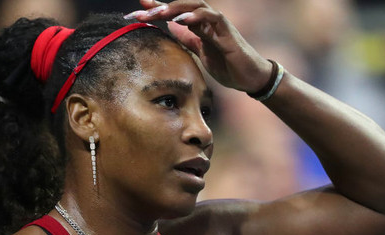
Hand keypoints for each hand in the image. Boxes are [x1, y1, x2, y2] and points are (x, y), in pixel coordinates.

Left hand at [126, 0, 272, 93]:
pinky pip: (210, 17)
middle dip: (158, 8)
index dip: (155, 10)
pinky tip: (181, 20)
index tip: (135, 12)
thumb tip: (171, 28)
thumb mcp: (202, 53)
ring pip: (193, 6)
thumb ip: (188, 39)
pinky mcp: (226, 31)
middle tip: (138, 13)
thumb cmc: (229, 65)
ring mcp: (217, 23)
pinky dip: (195, 16)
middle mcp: (207, 20)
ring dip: (173, 8)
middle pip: (179, 6)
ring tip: (156, 13)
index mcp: (199, 25)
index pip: (174, 13)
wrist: (250, 78)